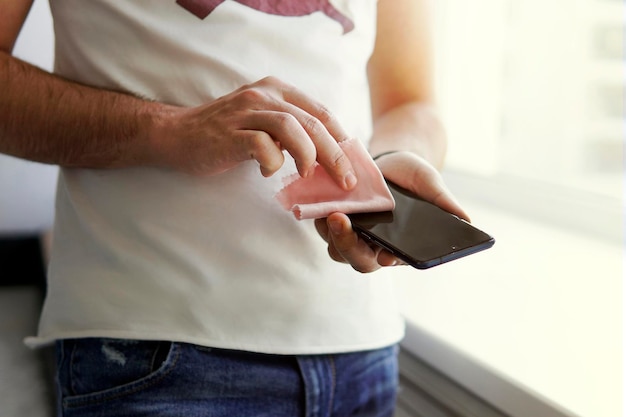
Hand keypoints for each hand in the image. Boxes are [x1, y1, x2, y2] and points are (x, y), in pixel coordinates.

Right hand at [152, 76, 356, 188]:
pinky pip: (262, 145)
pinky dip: (271, 162)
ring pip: (292, 128)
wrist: (176, 134)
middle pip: (312, 122)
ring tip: (309, 175)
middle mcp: (264, 95)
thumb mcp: (262, 123)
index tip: (353, 165)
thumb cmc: (224, 134)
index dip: (341, 140)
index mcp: (277, 91)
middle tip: (346, 180)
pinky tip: (266, 172)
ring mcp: (246, 111)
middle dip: (335, 154)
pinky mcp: (230, 132)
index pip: (321, 112)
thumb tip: (327, 157)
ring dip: (308, 155)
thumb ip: (291, 132)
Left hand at [315, 151, 468, 272]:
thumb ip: (445, 203)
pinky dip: (319, 215)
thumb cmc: (414, 179)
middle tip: (341, 221)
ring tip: (330, 210)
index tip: (385, 255)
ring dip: (330, 232)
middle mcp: (372, 246)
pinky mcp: (332, 218)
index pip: (390, 260)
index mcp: (398, 246)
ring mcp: (350, 233)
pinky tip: (322, 199)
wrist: (391, 162)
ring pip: (335, 246)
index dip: (387, 260)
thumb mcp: (432, 186)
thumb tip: (467, 221)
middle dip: (347, 244)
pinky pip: (322, 224)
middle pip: (356, 258)